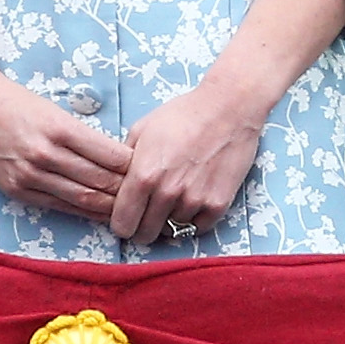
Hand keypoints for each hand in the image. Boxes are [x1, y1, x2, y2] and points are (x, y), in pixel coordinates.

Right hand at [0, 69, 133, 222]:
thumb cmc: (17, 104)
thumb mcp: (55, 111)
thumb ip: (83, 136)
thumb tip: (118, 158)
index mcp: (60, 129)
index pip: (110, 156)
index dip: (134, 168)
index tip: (149, 170)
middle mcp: (45, 154)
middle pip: (100, 181)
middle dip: (128, 191)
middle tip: (148, 196)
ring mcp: (30, 175)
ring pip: (83, 198)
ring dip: (110, 206)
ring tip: (131, 210)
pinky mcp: (17, 190)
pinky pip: (60, 207)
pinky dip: (84, 212)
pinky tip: (100, 214)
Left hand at [109, 77, 264, 249]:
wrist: (228, 108)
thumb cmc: (184, 115)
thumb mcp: (141, 130)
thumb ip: (124, 162)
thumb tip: (116, 184)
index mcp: (143, 176)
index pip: (122, 224)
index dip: (121, 222)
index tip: (127, 217)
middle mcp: (167, 193)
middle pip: (145, 235)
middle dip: (142, 226)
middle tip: (148, 213)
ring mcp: (194, 200)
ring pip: (172, 231)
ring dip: (169, 219)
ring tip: (174, 197)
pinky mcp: (218, 203)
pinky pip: (198, 228)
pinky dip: (193, 219)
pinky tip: (192, 200)